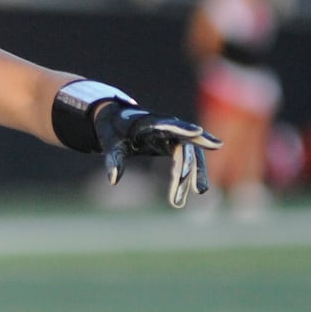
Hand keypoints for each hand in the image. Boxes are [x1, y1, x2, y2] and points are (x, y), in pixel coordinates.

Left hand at [93, 104, 221, 207]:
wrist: (117, 120)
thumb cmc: (114, 129)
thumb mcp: (111, 142)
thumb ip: (114, 158)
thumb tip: (113, 180)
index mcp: (149, 121)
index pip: (168, 125)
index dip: (183, 128)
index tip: (197, 132)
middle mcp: (166, 126)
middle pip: (185, 143)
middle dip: (191, 165)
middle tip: (199, 188)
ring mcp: (172, 135)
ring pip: (189, 153)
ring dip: (194, 173)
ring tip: (200, 191)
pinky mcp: (173, 145)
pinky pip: (187, 159)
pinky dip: (191, 173)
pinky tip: (199, 189)